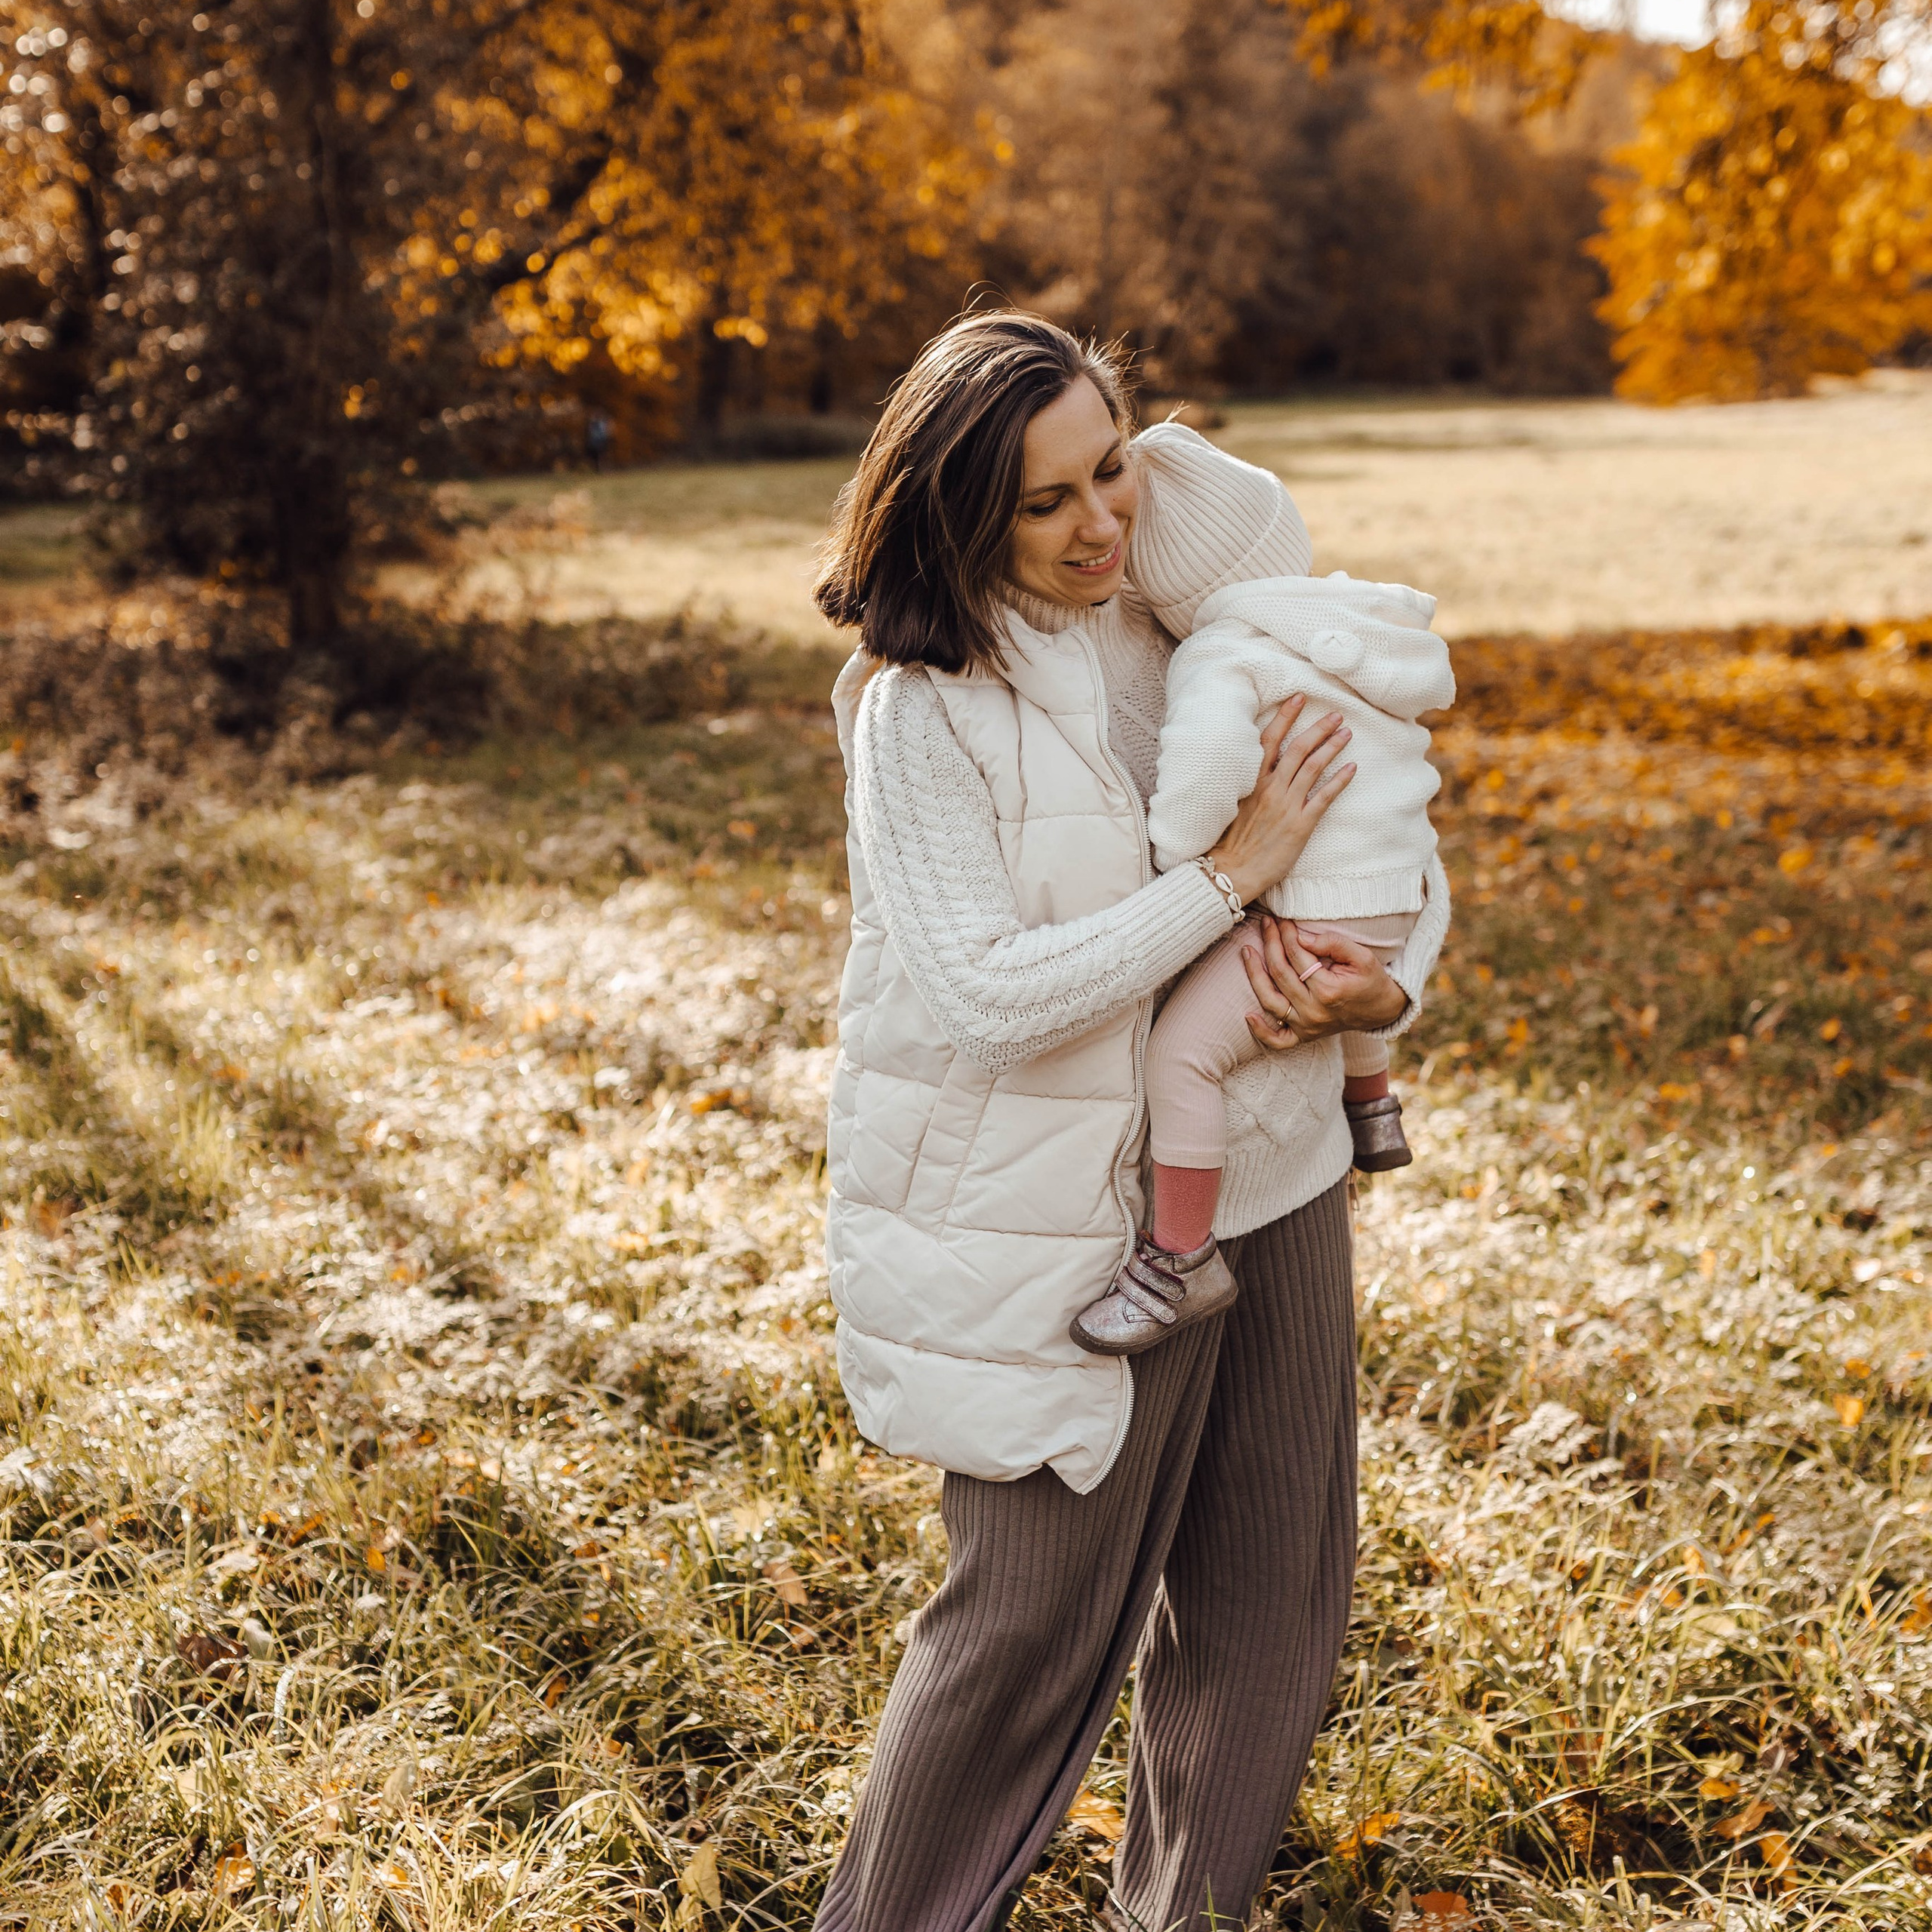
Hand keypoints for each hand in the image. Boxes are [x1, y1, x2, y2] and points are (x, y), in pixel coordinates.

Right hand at [1203, 696, 1353, 906]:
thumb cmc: (1228, 842)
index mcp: (1251, 781)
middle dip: (1318, 728)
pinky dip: (1340, 780)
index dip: (1285, 717)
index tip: (1299, 698)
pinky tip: (1352, 767)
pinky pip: (1324, 796)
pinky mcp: (1301, 825)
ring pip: (1313, 766)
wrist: (1231, 871)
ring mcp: (1286, 805)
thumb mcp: (1230, 805)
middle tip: (1335, 714)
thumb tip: (1255, 770)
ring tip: (1346, 733)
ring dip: (1331, 746)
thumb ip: (1246, 785)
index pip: (1269, 740)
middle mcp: (1270, 788)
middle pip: (1297, 748)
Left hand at [1238, 915, 1408, 1050]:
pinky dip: (1261, 1032)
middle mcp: (1314, 1011)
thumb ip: (1332, 943)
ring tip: (1246, 951)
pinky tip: (1247, 1015)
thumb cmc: (1371, 979)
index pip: (1297, 956)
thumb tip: (1300, 936)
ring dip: (1254, 975)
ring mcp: (1307, 1026)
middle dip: (1270, 944)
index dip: (1287, 934)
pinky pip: (1277, 1040)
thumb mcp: (1362, 955)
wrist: (1382, 1010)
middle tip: (1265, 923)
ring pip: (1270, 1001)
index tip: (1281, 919)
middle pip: (1280, 974)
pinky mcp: (1304, 1036)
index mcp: (1329, 990)